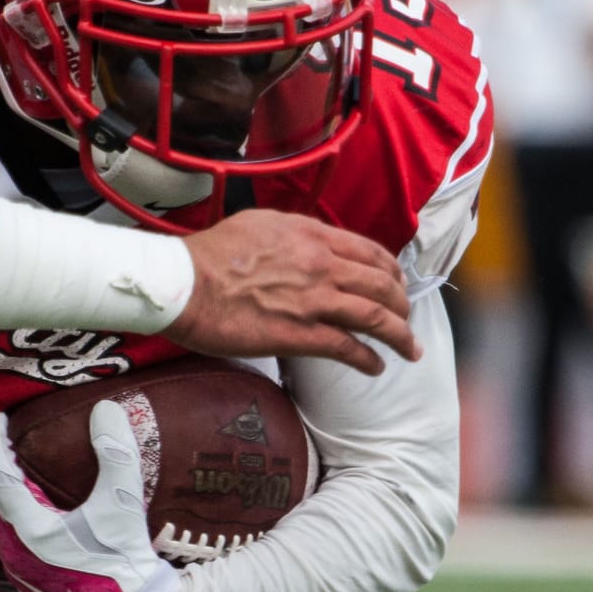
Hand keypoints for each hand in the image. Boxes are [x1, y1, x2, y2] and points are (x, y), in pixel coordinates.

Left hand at [0, 405, 180, 591]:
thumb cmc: (124, 567)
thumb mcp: (122, 505)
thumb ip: (115, 453)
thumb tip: (106, 408)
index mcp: (27, 530)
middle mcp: (13, 550)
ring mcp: (18, 568)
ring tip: (6, 466)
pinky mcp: (30, 579)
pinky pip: (3, 535)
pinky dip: (5, 511)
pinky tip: (25, 507)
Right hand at [170, 210, 418, 375]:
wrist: (182, 283)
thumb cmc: (211, 255)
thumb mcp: (260, 224)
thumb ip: (293, 233)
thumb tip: (308, 243)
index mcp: (311, 235)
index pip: (370, 251)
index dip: (391, 271)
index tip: (397, 284)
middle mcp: (320, 264)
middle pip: (381, 285)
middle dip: (403, 305)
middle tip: (407, 319)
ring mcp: (312, 300)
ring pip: (375, 317)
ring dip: (400, 336)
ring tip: (409, 350)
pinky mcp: (298, 335)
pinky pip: (347, 348)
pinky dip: (368, 359)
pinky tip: (375, 367)